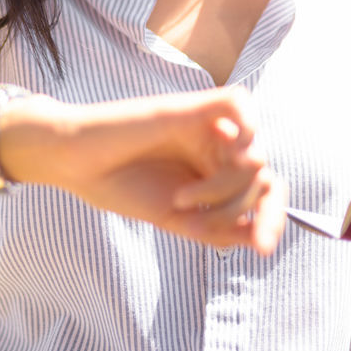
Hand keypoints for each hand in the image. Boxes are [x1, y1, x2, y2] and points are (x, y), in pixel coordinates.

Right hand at [4, 86, 285, 253]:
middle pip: (264, 175)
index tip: (262, 249)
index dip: (273, 219)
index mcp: (213, 174)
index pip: (265, 191)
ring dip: (227, 186)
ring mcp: (204, 126)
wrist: (77, 164)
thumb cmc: (118, 187)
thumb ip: (218, 228)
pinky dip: (245, 125)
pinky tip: (222, 150)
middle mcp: (214, 148)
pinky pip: (239, 101)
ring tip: (182, 198)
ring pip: (254, 150)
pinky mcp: (189, 105)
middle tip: (202, 224)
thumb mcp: (176, 220)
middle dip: (245, 207)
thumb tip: (260, 236)